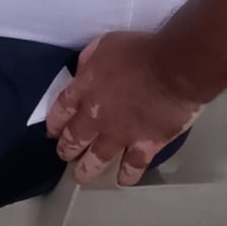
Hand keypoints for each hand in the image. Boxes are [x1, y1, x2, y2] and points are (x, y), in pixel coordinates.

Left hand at [45, 31, 205, 185]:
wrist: (174, 68)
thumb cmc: (139, 50)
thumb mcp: (104, 45)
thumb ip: (89, 61)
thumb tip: (82, 74)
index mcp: (84, 89)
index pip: (60, 111)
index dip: (54, 124)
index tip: (52, 133)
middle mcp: (96, 117)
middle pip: (75, 138)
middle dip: (67, 149)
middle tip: (65, 156)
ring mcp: (120, 134)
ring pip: (98, 159)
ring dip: (87, 169)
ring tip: (81, 177)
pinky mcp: (146, 145)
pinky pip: (133, 166)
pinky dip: (127, 175)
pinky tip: (122, 181)